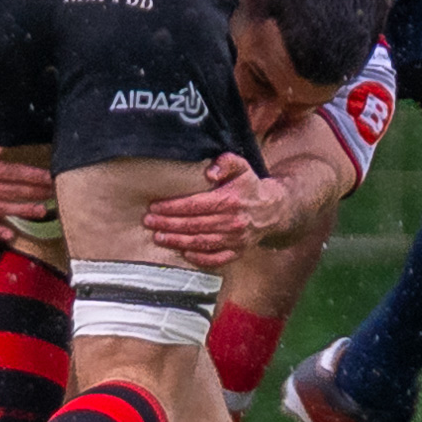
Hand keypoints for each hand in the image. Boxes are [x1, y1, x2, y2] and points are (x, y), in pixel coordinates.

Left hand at [144, 153, 290, 269]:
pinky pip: (216, 259)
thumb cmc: (250, 185)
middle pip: (194, 225)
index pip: (195, 205)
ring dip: (177, 241)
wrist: (273, 209)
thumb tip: (209, 172)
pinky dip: (198, 258)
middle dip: (168, 224)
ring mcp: (235, 240)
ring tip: (157, 238)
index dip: (172, 207)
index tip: (154, 206)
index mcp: (230, 200)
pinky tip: (183, 252)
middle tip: (148, 222)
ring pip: (201, 243)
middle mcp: (232, 222)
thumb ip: (226, 162)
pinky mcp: (238, 252)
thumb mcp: (241, 166)